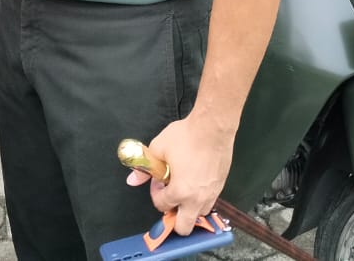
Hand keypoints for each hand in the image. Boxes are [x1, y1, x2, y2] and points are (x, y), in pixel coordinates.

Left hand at [126, 116, 232, 235]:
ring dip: (189, 208)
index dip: (155, 193)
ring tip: (183, 189)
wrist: (212, 127)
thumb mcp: (158, 149)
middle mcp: (197, 199)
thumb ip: (144, 168)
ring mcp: (211, 194)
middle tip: (169, 199)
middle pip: (184, 227)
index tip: (158, 181)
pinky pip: (210, 202)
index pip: (162, 206)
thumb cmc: (186, 136)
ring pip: (199, 215)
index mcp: (180, 191)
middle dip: (173, 217)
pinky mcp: (221, 187)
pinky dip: (200, 200)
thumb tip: (132, 180)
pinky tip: (195, 183)